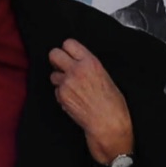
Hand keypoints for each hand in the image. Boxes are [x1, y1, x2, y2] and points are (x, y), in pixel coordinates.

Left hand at [49, 39, 134, 164]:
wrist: (107, 122)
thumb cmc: (112, 102)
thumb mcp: (105, 76)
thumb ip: (88, 66)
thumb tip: (77, 63)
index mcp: (90, 62)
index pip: (69, 43)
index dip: (67, 49)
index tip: (68, 54)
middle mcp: (76, 70)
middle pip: (54, 54)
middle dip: (56, 60)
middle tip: (62, 67)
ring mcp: (66, 83)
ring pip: (53, 75)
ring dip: (59, 80)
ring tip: (72, 88)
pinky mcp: (61, 96)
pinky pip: (56, 90)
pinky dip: (62, 94)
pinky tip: (73, 99)